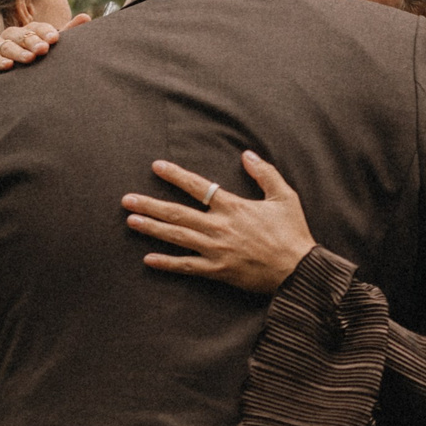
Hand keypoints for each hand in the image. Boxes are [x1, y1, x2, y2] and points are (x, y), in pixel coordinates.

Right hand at [0, 14, 88, 74]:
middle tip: (43, 50)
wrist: (6, 77)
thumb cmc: (32, 59)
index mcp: (28, 31)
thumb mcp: (48, 46)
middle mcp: (12, 35)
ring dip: (17, 52)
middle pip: (22, 35)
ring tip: (29, 59)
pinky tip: (7, 66)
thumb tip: (87, 17)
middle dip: (32, 41)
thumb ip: (67, 33)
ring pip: (6, 45)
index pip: (37, 28)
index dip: (45, 32)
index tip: (55, 39)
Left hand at [123, 151, 315, 293]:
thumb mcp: (285, 197)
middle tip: (126, 199)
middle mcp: (219, 227)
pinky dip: (167, 263)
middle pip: (177, 213)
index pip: (198, 186)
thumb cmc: (293, 233)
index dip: (175, 176)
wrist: (299, 270)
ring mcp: (216, 250)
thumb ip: (265, 173)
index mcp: (233, 207)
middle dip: (150, 204)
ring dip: (152, 228)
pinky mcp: (218, 271)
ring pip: (177, 237)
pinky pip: (187, 266)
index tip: (156, 167)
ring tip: (131, 221)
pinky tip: (148, 259)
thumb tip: (247, 154)